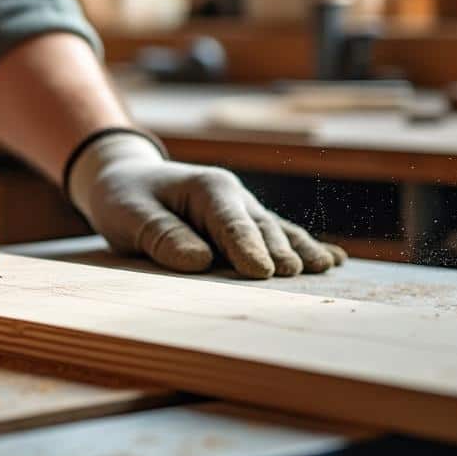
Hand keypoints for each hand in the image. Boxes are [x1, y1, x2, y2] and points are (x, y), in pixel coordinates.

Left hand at [67, 132, 345, 278]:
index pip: (230, 222)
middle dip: (278, 251)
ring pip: (278, 232)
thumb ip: (161, 234)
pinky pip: (278, 236)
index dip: (246, 247)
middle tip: (293, 275)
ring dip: (301, 250)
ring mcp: (243, 210)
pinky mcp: (245, 227)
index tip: (262, 272)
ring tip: (326, 268)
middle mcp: (233, 196)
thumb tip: (199, 260)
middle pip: (261, 228)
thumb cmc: (123, 197)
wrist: (123, 180)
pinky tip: (333, 260)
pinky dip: (304, 247)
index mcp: (206, 188)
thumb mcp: (128, 214)